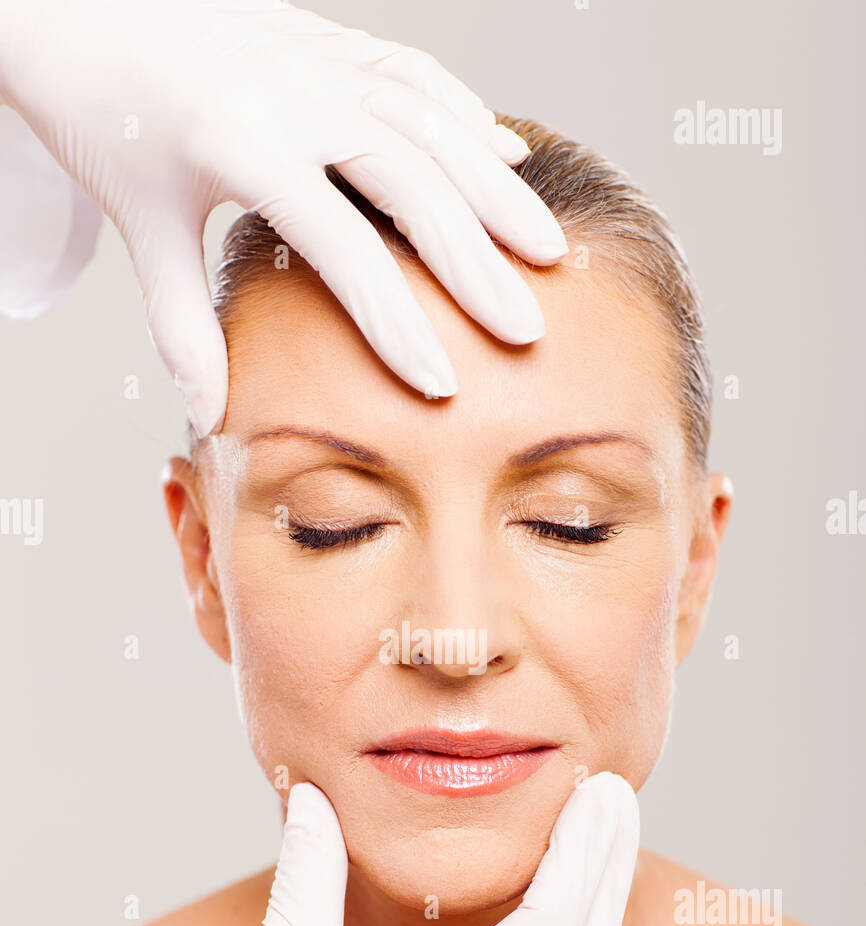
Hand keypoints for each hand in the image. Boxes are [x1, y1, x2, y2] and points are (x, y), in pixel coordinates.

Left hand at [0, 0, 567, 432]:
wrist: (82, 13)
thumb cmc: (109, 124)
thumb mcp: (141, 225)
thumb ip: (180, 322)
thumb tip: (210, 416)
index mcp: (241, 143)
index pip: (340, 247)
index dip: (394, 322)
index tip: (441, 385)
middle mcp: (291, 91)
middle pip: (411, 181)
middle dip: (475, 262)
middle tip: (526, 330)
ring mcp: (318, 57)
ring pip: (431, 121)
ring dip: (496, 190)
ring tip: (548, 253)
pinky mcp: (330, 39)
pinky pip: (417, 73)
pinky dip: (469, 118)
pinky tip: (510, 162)